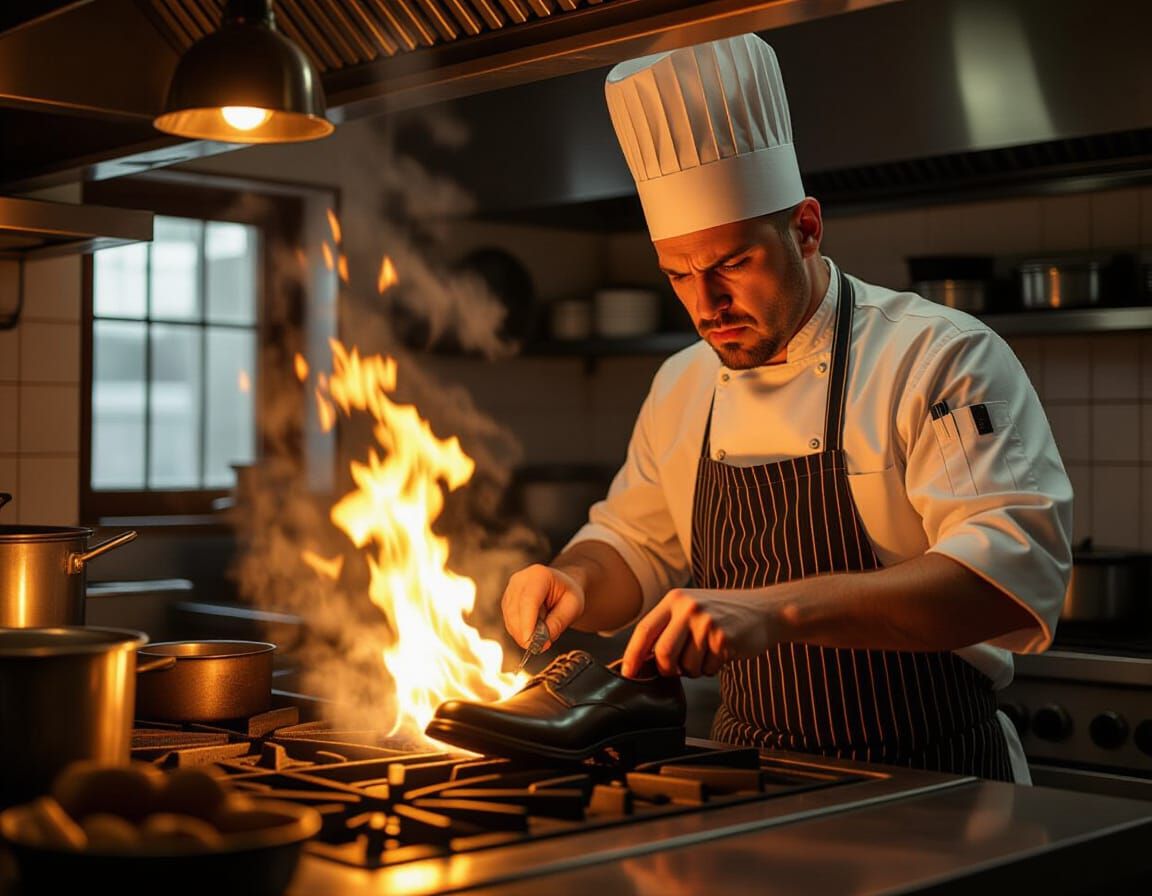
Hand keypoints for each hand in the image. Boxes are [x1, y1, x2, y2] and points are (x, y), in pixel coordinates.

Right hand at [501, 564, 585, 650]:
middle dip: (526, 633)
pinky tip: (534, 631)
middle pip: (516, 611)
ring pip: (510, 619)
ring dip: (524, 634)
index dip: (528, 623)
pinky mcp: (506, 601)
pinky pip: (509, 622)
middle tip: (542, 646)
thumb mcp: (574, 607)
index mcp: (539, 575)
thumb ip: (558, 623)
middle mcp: (520, 580)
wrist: (561, 586)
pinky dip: (520, 632)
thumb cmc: (568, 593)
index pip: (529, 601)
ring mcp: (510, 590)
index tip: (531, 642)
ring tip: (543, 636)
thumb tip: (542, 642)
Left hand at [621, 588, 779, 678]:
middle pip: (662, 652)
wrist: (764, 610)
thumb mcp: (690, 609)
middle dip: (666, 669)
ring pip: (685, 665)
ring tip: (706, 655)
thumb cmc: (722, 614)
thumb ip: (667, 628)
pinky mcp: (724, 639)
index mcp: (675, 599)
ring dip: (693, 670)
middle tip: (676, 669)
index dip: (633, 655)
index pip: (644, 629)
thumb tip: (640, 661)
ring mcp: (707, 622)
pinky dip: (710, 669)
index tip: (628, 673)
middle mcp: (689, 608)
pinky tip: (720, 654)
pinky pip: (707, 668)